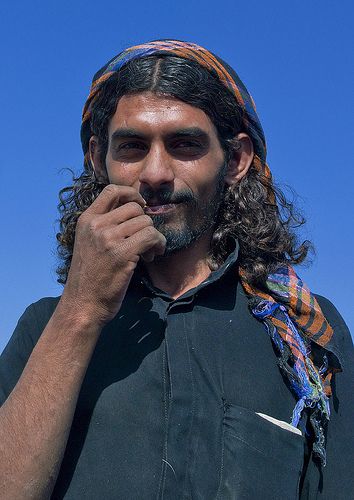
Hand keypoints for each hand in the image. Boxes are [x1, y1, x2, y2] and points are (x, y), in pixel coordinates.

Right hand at [60, 184, 165, 325]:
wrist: (83, 305)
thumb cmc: (90, 278)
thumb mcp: (89, 243)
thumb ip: (104, 226)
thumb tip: (136, 210)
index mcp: (86, 220)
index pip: (112, 190)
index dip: (131, 194)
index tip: (141, 207)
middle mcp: (96, 225)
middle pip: (135, 208)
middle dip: (145, 223)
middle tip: (145, 242)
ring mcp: (108, 238)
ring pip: (146, 222)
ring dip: (153, 237)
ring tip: (147, 253)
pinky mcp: (122, 253)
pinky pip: (151, 236)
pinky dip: (159, 244)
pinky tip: (152, 256)